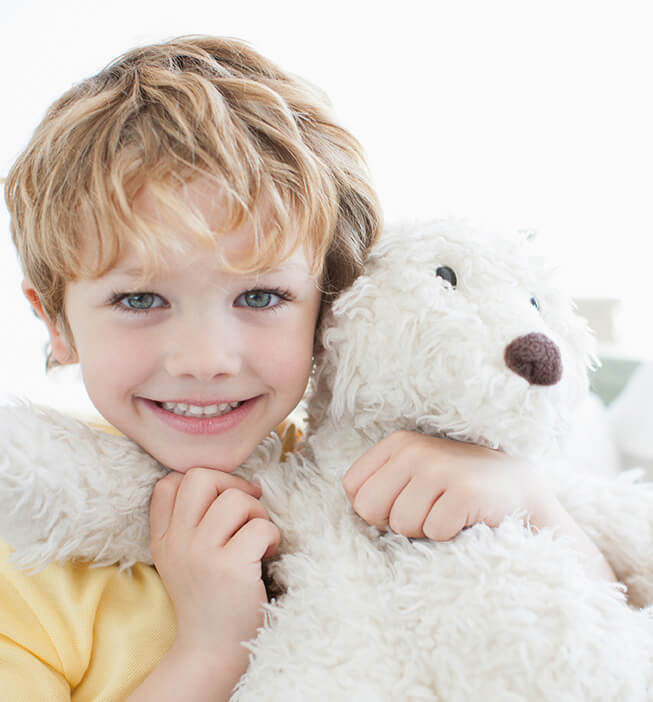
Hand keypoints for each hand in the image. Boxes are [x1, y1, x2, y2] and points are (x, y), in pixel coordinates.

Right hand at [149, 468, 279, 681]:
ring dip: (258, 513)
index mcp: (163, 537)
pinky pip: (260, 527)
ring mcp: (201, 554)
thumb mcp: (180, 558)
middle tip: (247, 511)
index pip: (168, 482)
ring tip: (258, 537)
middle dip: (233, 485)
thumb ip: (188, 521)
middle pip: (201, 477)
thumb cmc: (208, 598)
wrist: (211, 650)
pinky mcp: (230, 567)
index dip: (204, 481)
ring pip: (236, 499)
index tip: (222, 500)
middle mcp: (177, 541)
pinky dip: (273, 536)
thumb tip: (230, 481)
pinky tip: (268, 554)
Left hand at [343, 431, 546, 540]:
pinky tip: (463, 518)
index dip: (374, 507)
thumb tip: (357, 508)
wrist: (515, 486)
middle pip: (369, 508)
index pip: (353, 487)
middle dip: (393, 522)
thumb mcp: (413, 472)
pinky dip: (448, 534)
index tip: (402, 502)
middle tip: (424, 511)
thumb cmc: (454, 484)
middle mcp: (414, 450)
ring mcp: (441, 469)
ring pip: (402, 525)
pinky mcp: (466, 492)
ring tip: (446, 511)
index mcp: (397, 443)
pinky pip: (434, 532)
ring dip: (424, 530)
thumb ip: (379, 484)